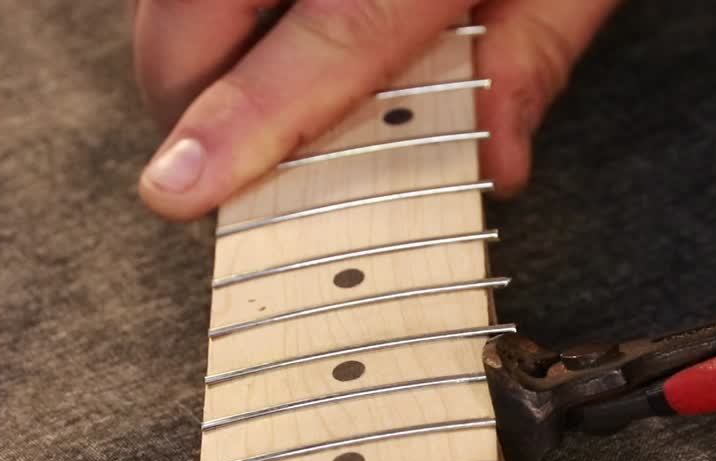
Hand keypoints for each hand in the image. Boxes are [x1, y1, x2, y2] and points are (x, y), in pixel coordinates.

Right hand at [132, 0, 617, 219]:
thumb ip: (535, 51)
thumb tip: (495, 159)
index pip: (330, 33)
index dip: (247, 118)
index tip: (180, 187)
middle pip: (202, 0)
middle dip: (189, 93)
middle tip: (227, 151)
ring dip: (192, 37)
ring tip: (253, 71)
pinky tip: (266, 9)